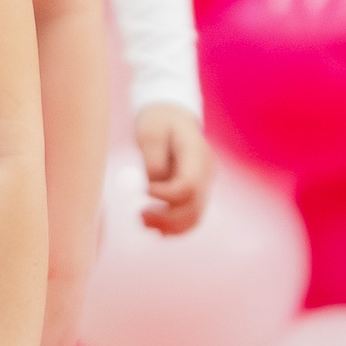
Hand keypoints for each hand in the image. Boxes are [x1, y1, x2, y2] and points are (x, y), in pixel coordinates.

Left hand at [136, 102, 215, 234]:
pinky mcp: (197, 192)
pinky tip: (155, 228)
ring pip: (195, 216)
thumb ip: (152, 159)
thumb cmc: (159, 122)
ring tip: (143, 222)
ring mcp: (204, 184)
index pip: (189, 185)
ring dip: (170, 226)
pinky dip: (175, 226)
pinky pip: (191, 215)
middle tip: (140, 216)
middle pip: (194, 206)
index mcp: (196, 154)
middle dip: (167, 217)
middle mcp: (206, 172)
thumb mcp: (150, 132)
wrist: (173, 117)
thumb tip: (153, 186)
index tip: (144, 191)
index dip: (167, 195)